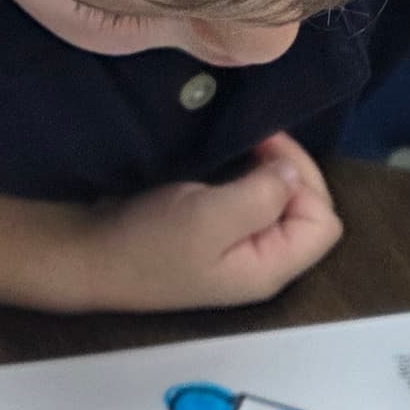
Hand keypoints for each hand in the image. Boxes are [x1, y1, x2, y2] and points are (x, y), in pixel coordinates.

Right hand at [81, 134, 342, 312]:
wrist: (86, 255)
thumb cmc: (147, 242)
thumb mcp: (209, 217)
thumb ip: (262, 195)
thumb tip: (291, 172)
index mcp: (269, 268)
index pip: (323, 223)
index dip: (306, 182)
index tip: (266, 151)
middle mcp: (262, 263)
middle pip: (307, 210)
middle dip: (288, 171)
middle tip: (256, 140)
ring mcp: (239, 250)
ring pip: (280, 203)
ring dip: (268, 171)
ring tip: (244, 146)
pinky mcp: (217, 235)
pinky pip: (252, 201)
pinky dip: (248, 176)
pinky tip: (229, 161)